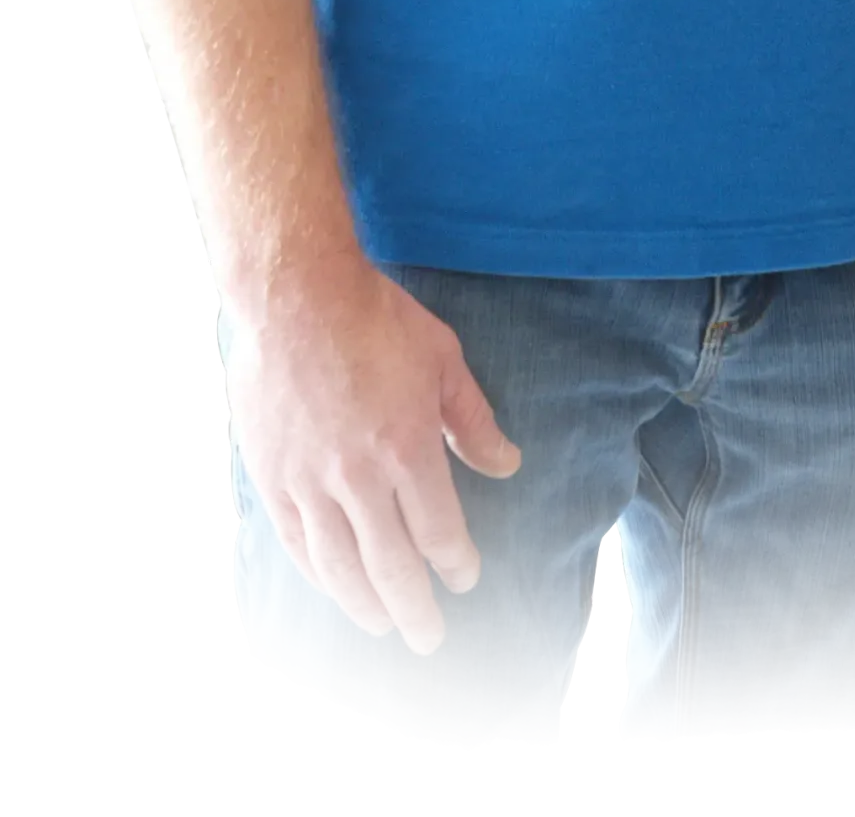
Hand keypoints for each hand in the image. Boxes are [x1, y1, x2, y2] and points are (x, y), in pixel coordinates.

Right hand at [223, 256, 522, 655]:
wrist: (295, 295)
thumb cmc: (375, 318)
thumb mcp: (443, 359)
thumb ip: (472, 420)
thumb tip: (506, 463)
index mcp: (408, 447)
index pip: (438, 528)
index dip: (454, 562)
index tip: (465, 579)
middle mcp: (359, 476)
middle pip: (390, 564)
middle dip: (414, 608)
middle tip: (429, 637)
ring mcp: (309, 481)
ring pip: (339, 565)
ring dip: (363, 603)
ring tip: (381, 625)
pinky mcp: (271, 476)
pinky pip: (294, 542)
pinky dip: (316, 573)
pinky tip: (331, 587)